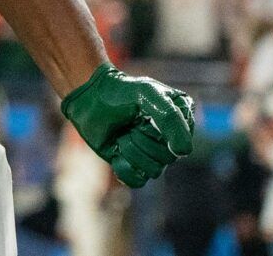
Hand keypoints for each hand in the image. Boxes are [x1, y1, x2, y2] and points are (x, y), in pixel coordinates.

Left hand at [60, 63, 194, 186]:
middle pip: (167, 158)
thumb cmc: (119, 91)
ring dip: (131, 151)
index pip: (181, 143)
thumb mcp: (146, 93)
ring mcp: (153, 153)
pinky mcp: (135, 164)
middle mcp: (172, 138)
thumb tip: (184, 152)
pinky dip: (124, 167)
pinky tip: (116, 150)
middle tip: (129, 124)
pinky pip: (137, 181)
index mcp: (183, 118)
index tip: (142, 115)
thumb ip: (170, 117)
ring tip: (122, 134)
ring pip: (153, 171)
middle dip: (141, 141)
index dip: (158, 133)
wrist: (89, 97)